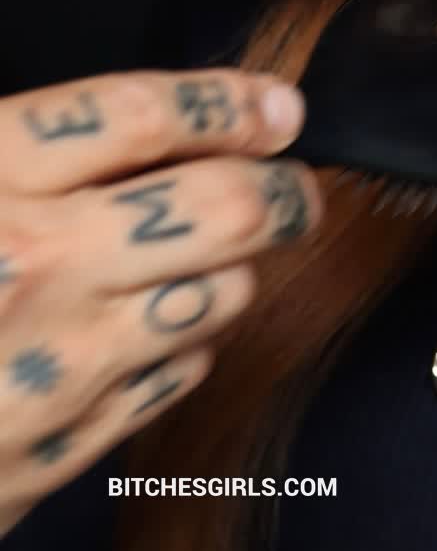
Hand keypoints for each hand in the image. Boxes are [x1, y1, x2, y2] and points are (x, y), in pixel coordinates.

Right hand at [0, 68, 318, 538]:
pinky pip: (172, 378)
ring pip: (218, 295)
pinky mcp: (55, 449)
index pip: (151, 113)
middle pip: (223, 204)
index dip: (233, 101)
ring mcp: (53, 363)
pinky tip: (169, 326)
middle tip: (295, 182)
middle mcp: (34, 264)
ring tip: (237, 251)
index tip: (277, 105)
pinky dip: (189, 344)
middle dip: (282, 188)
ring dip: (242, 268)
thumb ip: (28, 144)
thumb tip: (154, 122)